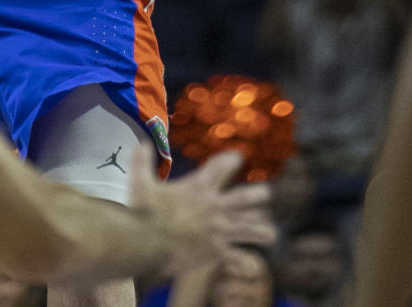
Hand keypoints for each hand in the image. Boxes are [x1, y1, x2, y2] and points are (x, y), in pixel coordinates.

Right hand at [128, 145, 275, 278]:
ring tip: (271, 234)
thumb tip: (142, 143)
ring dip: (262, 231)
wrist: (146, 243)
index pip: (222, 166)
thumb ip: (142, 162)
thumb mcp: (140, 183)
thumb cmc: (142, 212)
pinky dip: (245, 263)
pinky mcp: (216, 251)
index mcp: (199, 186)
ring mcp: (218, 229)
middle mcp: (214, 206)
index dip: (232, 160)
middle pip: (246, 197)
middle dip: (258, 195)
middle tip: (267, 194)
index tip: (239, 157)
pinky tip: (252, 267)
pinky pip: (236, 259)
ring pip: (249, 228)